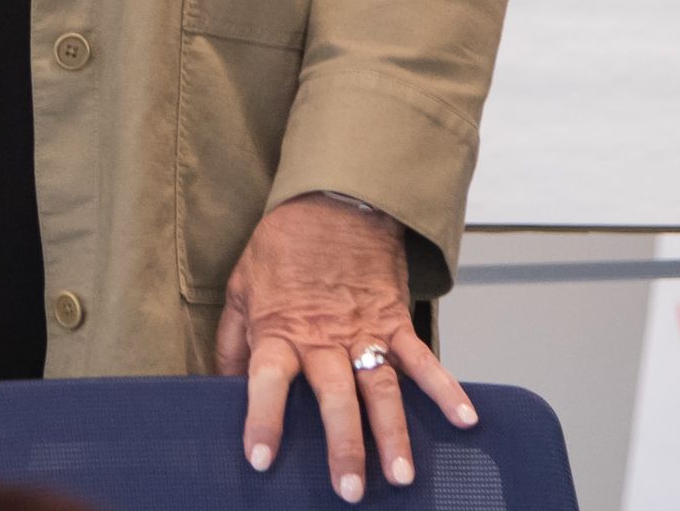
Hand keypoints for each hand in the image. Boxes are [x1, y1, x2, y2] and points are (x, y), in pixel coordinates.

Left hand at [217, 195, 476, 501]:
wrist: (333, 199)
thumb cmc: (283, 246)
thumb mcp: (241, 287)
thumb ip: (231, 341)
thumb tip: (216, 387)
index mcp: (279, 329)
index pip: (266, 380)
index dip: (263, 419)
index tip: (260, 459)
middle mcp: (324, 337)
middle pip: (334, 397)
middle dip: (343, 445)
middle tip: (348, 490)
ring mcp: (364, 331)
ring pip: (381, 389)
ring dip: (393, 434)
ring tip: (402, 476)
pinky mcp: (395, 320)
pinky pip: (423, 358)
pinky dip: (446, 388)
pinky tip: (464, 419)